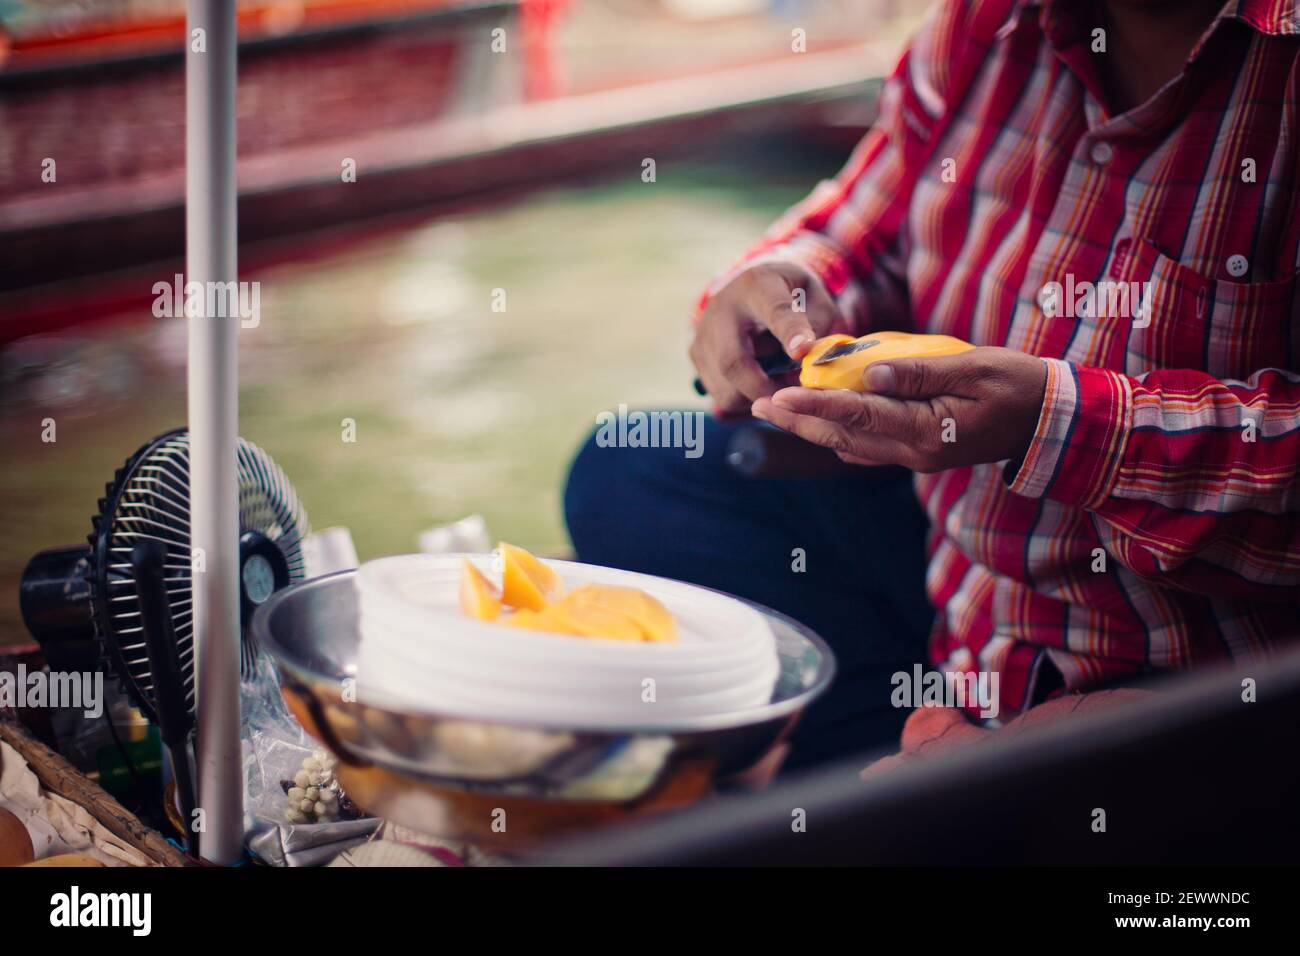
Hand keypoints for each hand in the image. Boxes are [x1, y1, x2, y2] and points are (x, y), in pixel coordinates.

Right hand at [690, 261, 849, 414]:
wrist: (751, 285)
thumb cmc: (790, 294)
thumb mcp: (813, 296)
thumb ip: (818, 323)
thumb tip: (810, 360)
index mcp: (759, 286)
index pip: (774, 311)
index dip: (789, 333)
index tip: (802, 352)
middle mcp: (722, 308)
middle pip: (733, 361)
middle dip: (764, 389)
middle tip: (792, 401)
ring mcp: (703, 333)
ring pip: (724, 386)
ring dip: (755, 398)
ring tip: (779, 388)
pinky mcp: (696, 354)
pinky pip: (720, 393)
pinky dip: (744, 400)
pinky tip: (762, 387)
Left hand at [750, 347, 1047, 472]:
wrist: (1048, 420)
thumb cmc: (1017, 385)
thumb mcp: (972, 368)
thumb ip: (918, 372)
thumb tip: (868, 371)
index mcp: (926, 432)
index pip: (858, 415)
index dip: (815, 403)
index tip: (781, 394)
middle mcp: (913, 452)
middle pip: (843, 435)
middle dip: (799, 419)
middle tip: (759, 404)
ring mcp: (915, 456)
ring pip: (851, 444)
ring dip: (812, 427)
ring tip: (778, 410)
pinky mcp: (918, 451)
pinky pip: (868, 446)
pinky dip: (839, 432)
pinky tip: (821, 421)